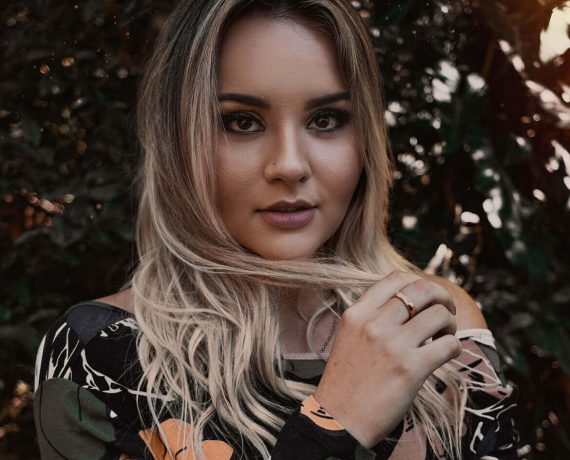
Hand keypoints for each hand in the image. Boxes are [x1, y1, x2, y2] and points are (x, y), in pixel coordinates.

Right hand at [313, 270, 460, 447]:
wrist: (338, 420)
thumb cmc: (347, 380)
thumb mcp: (349, 336)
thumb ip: (373, 316)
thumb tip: (408, 301)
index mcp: (357, 314)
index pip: (396, 278)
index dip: (419, 282)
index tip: (427, 296)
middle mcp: (373, 324)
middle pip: (422, 290)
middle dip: (442, 297)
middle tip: (445, 310)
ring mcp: (392, 346)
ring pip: (439, 314)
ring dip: (450, 323)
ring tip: (444, 336)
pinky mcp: (410, 369)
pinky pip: (448, 345)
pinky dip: (453, 346)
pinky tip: (445, 354)